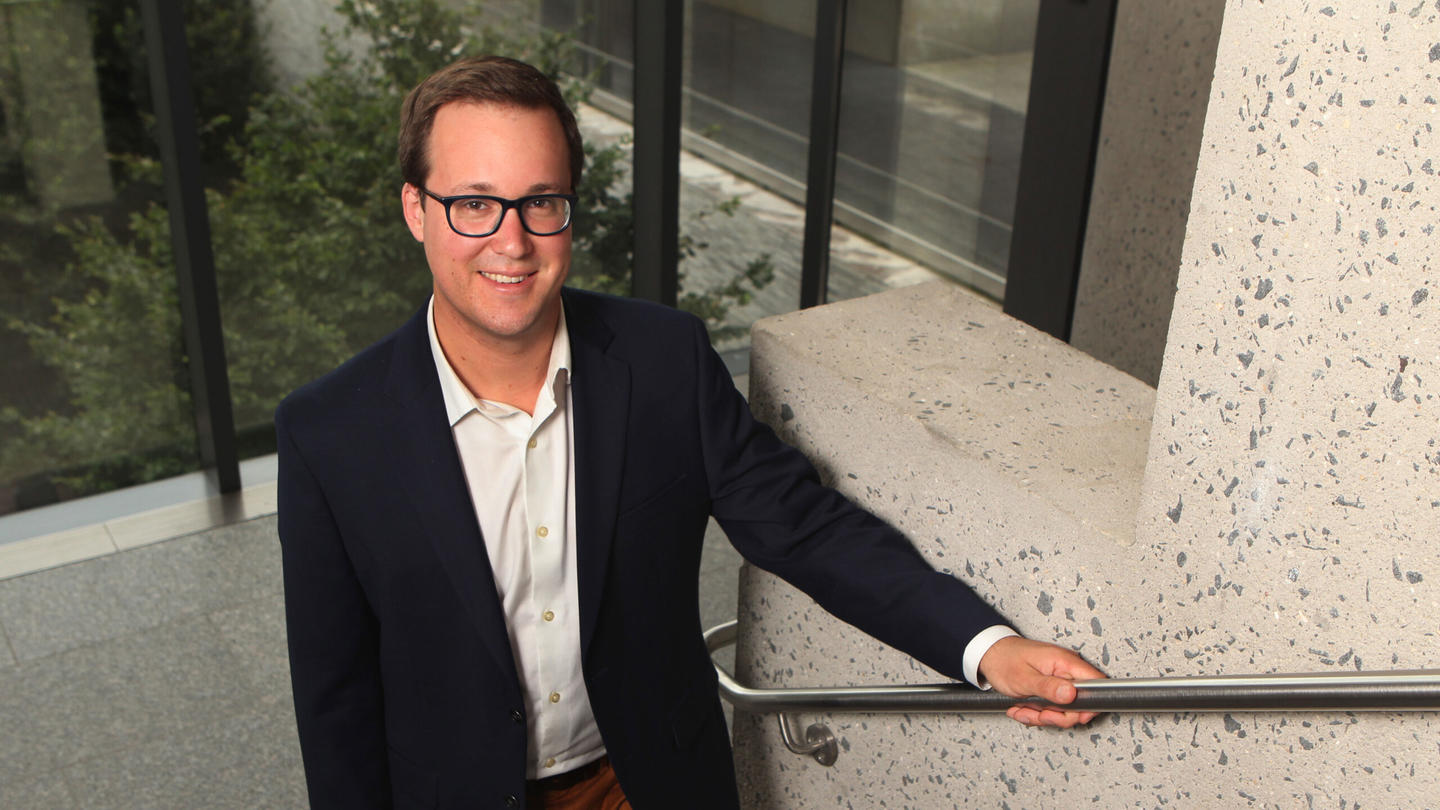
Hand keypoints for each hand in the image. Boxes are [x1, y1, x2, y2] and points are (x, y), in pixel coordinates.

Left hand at [978, 636, 1105, 727]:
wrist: (989, 655)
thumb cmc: (1004, 661)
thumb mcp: (1024, 678)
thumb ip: (1048, 687)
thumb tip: (1072, 694)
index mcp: (1064, 662)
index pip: (1095, 683)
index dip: (1089, 704)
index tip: (1071, 714)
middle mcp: (1065, 670)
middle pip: (1080, 703)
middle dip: (1058, 716)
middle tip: (1040, 714)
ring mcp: (1059, 679)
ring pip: (1064, 710)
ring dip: (1042, 716)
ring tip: (1025, 709)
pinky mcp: (1051, 687)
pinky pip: (1052, 708)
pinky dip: (1036, 713)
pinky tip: (1022, 708)